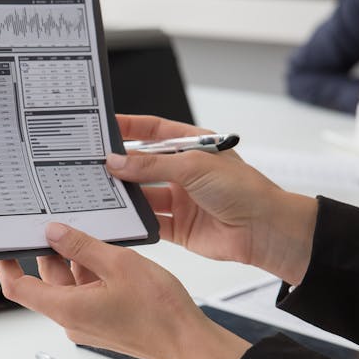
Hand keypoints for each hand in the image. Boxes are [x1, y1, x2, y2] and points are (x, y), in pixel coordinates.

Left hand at [0, 223, 249, 358]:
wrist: (188, 342)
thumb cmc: (159, 312)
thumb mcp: (118, 264)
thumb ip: (81, 246)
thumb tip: (53, 233)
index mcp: (67, 308)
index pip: (18, 287)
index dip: (6, 265)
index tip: (3, 245)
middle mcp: (71, 319)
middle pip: (45, 281)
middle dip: (50, 253)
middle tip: (62, 226)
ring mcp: (87, 323)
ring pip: (68, 286)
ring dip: (76, 262)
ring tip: (96, 240)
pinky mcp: (102, 323)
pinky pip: (85, 294)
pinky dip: (91, 274)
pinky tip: (109, 258)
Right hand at [109, 115, 317, 285]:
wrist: (266, 231)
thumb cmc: (245, 190)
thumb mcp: (194, 167)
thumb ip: (152, 166)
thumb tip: (117, 161)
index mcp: (192, 146)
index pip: (153, 131)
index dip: (129, 128)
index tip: (104, 126)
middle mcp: (184, 171)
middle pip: (143, 165)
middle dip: (120, 164)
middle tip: (92, 162)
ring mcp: (180, 199)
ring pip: (142, 194)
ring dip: (124, 194)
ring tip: (99, 190)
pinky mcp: (177, 226)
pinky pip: (149, 221)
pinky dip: (134, 220)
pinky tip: (118, 217)